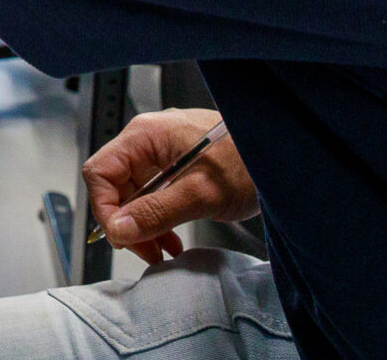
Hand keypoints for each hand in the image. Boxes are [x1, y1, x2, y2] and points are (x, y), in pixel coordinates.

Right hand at [82, 108, 257, 264]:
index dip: (105, 208)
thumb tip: (118, 230)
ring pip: (134, 194)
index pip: (100, 172)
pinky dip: (159, 218)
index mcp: (146, 135)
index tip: (122, 238)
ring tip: (162, 250)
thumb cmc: (250, 160)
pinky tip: (173, 238)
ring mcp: (163, 152)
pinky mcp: (177, 165)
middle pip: (115, 185)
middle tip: (147, 251)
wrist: (285, 155)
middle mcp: (149, 140)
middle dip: (127, 223)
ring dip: (144, 225)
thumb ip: (156, 211)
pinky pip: (154, 194)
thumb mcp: (201, 193)